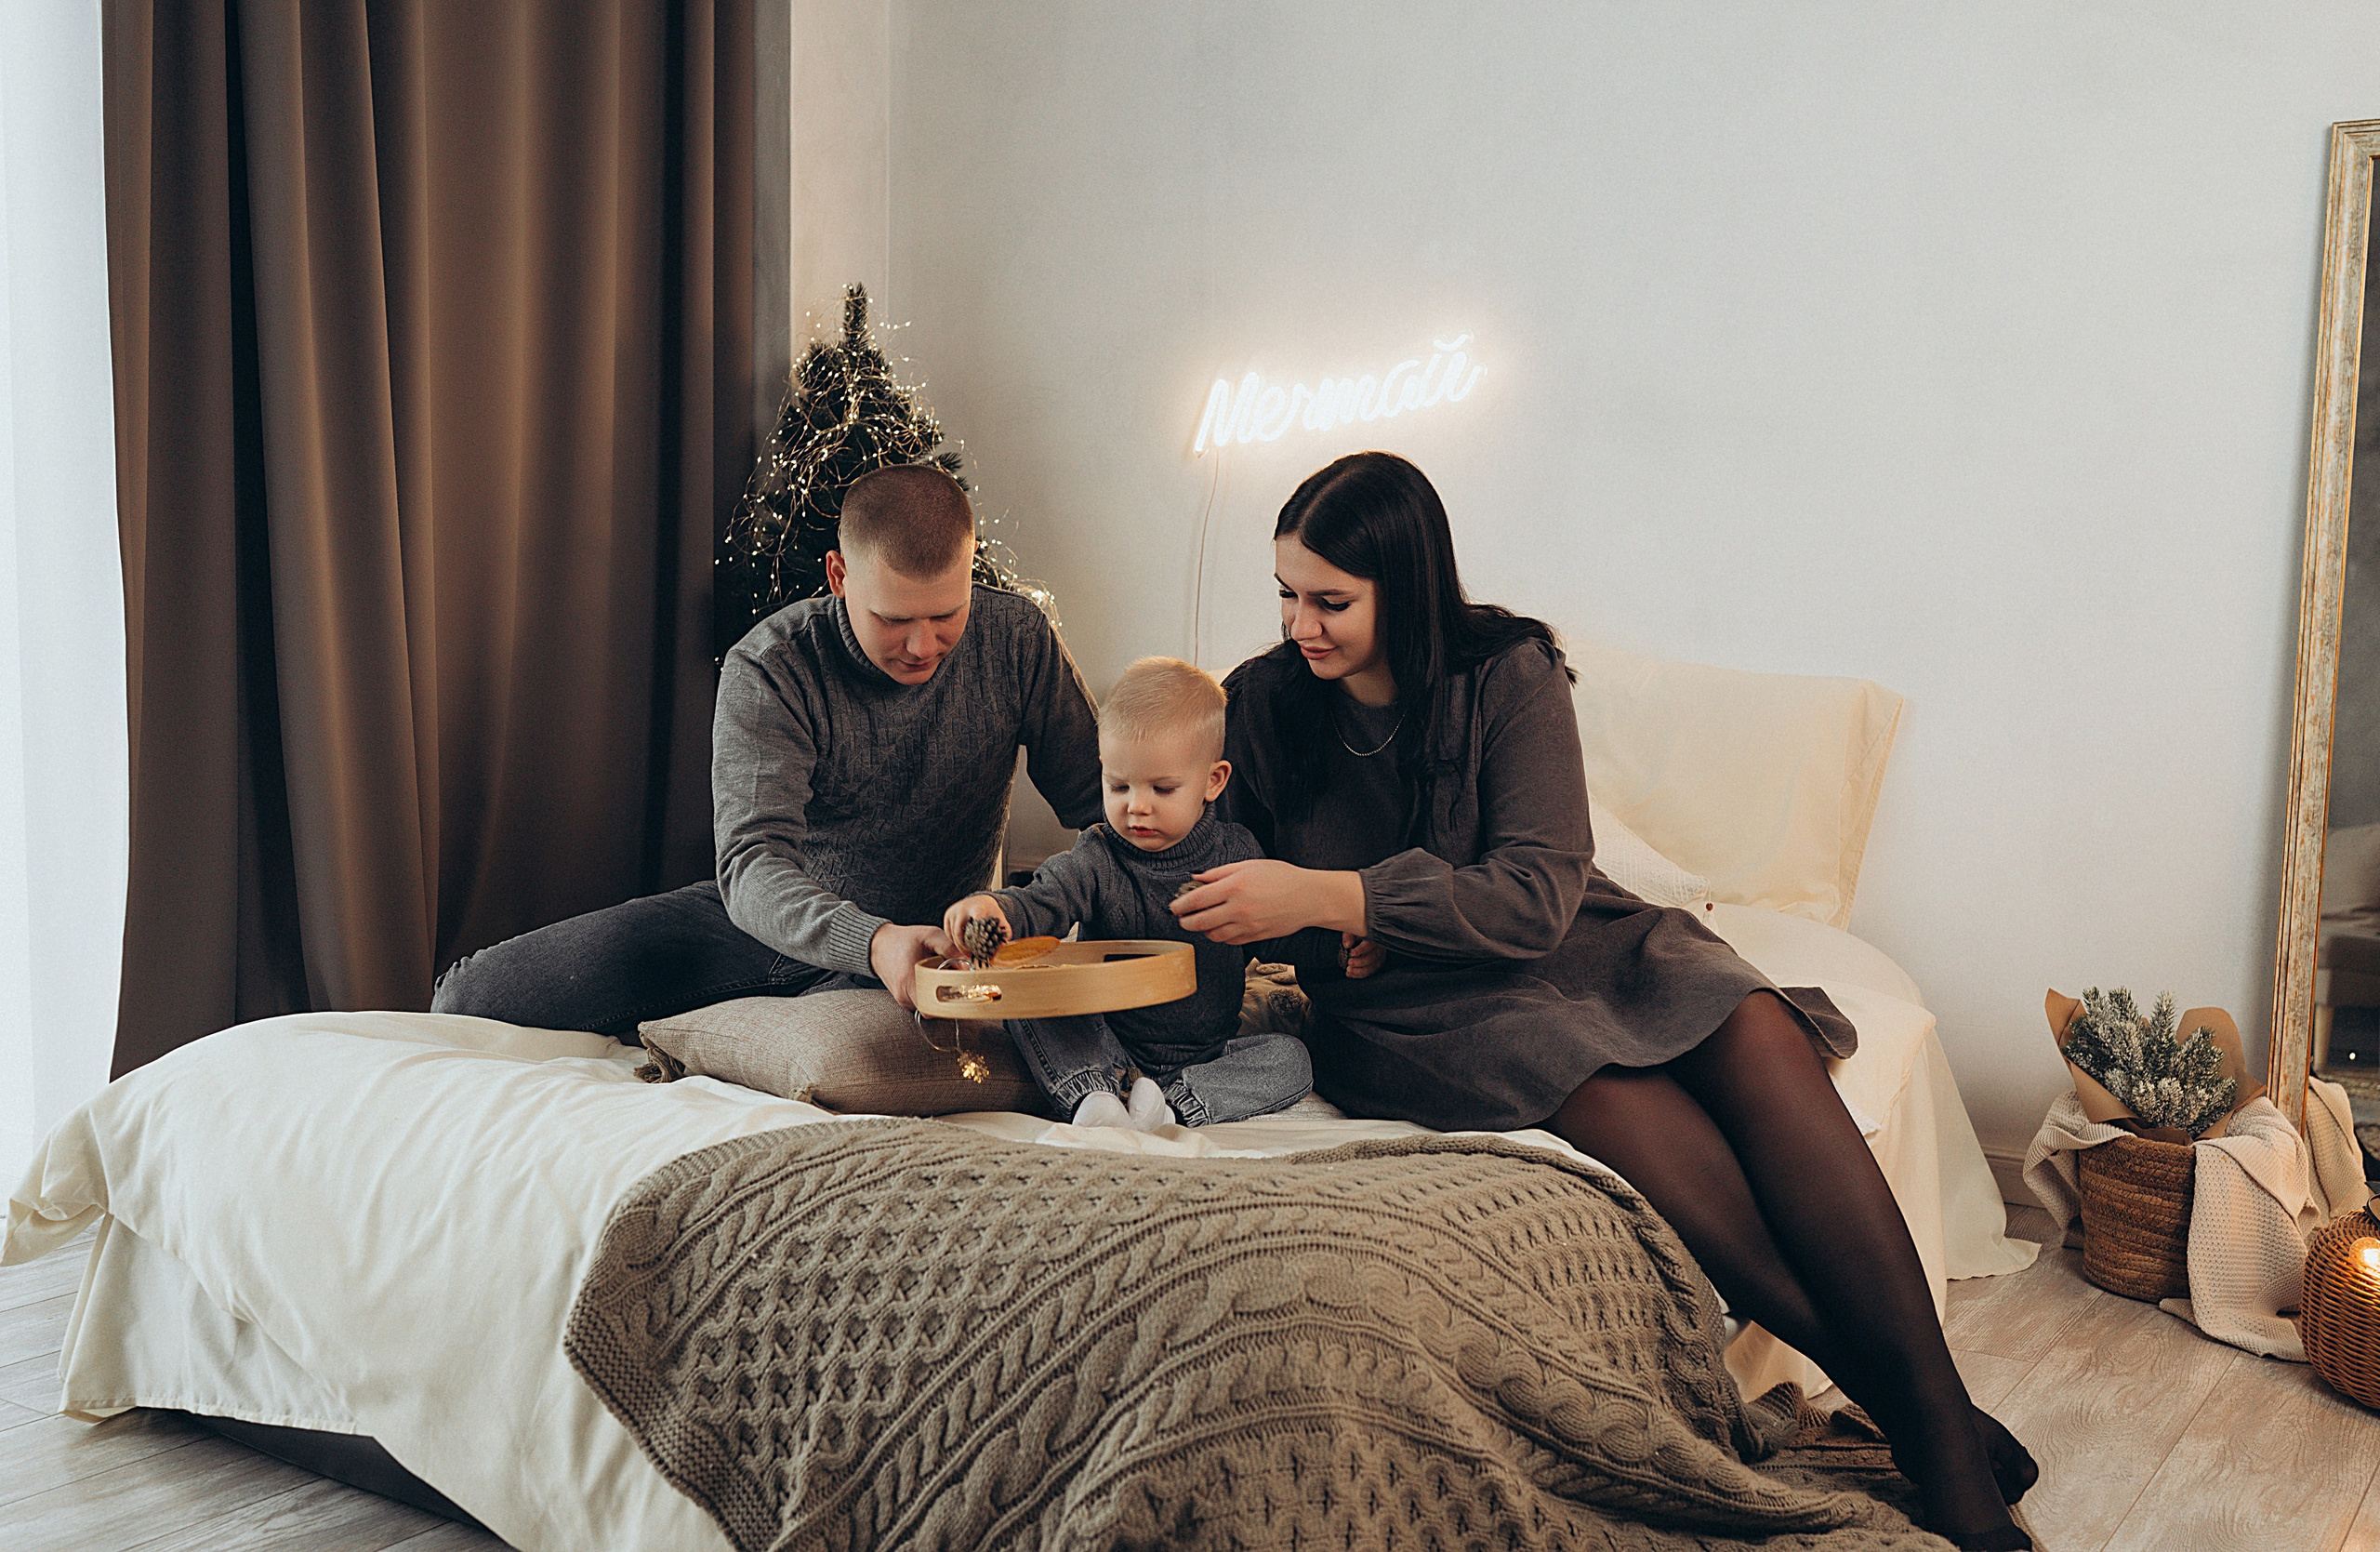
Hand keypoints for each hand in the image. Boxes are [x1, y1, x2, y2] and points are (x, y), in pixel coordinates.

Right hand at [869, 922, 952, 1010]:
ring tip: (937, 978)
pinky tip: (928, 980)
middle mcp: (904, 994)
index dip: (947, 1004)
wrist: (878, 945)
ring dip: (936, 996)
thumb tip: (967, 963)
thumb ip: (949, 948)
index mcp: (909, 980)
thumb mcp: (929, 935)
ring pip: (926, 1007)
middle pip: (931, 1010)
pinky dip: (927, 995)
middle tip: (951, 983)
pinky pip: (919, 1002)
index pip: (931, 1008)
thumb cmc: (904, 939)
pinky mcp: (901, 998)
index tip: (957, 992)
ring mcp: (901, 999)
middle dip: (944, 999)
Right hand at [942, 894, 1008, 950]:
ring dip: (959, 946)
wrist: (980, 901)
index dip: (976, 933)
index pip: (975, 920)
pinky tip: (962, 946)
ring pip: (953, 934)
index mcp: (978, 908)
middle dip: (966, 947)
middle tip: (972, 956)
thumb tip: (1005, 945)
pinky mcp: (948, 915)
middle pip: (960, 932)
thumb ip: (1005, 932)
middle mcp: (963, 908)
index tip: (979, 945)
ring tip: (967, 953)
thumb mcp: (999, 919)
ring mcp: (953, 911)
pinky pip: (948, 933)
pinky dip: (954, 941)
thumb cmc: (990, 912)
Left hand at [1172, 859, 1361, 944]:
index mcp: (1235, 887)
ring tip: (1200, 922)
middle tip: (1181, 918)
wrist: (1309, 898)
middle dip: (1185, 921)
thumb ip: (1219, 873)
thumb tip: (1196, 879)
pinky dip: (1220, 936)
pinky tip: (1219, 927)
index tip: (1174, 906)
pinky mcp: (1255, 937)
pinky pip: (1229, 941)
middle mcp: (1239, 909)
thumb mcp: (1249, 866)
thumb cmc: (1281, 877)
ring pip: (1213, 935)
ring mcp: (1247, 926)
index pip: (1197, 900)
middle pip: (1200, 922)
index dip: (1180, 905)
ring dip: (1202, 930)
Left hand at [1341, 933, 1384, 978]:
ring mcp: (1380, 957)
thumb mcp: (1352, 931)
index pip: (1370, 944)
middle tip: (1349, 963)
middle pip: (1373, 957)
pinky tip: (1351, 974)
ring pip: (1373, 966)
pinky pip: (1370, 972)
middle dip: (1360, 962)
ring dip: (1360, 971)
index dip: (1362, 950)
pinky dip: (1360, 974)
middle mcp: (1380, 948)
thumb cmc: (1357, 933)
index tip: (1352, 953)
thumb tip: (1347, 944)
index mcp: (1374, 938)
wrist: (1364, 937)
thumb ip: (1348, 936)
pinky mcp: (1377, 964)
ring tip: (1348, 970)